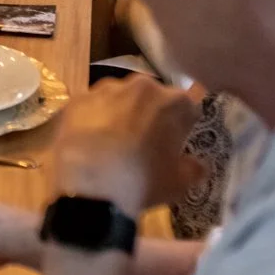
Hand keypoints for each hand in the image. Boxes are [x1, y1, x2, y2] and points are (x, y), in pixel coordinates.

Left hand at [49, 73, 201, 217]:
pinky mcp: (77, 100)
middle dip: (151, 116)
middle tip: (144, 144)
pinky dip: (94, 119)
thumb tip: (197, 165)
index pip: (187, 107)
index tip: (174, 143)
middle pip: (152, 98)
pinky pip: (93, 107)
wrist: (85, 188)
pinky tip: (91, 141)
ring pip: (121, 98)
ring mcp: (105, 89)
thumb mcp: (178, 184)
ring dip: (122, 114)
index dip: (182, 125)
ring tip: (113, 143)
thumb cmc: (140, 182)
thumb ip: (194, 169)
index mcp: (172, 101)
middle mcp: (141, 86)